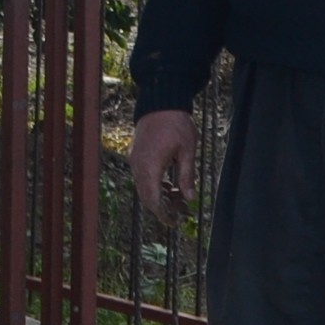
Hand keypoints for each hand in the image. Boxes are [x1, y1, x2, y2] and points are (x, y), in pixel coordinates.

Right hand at [130, 109, 196, 224]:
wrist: (160, 101)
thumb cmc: (176, 124)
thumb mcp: (187, 150)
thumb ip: (187, 176)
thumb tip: (189, 198)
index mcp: (150, 166)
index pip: (153, 199)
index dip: (163, 214)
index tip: (174, 223)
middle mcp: (138, 166)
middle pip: (147, 196)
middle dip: (163, 208)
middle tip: (181, 214)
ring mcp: (135, 160)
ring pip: (145, 187)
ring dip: (160, 197)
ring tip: (180, 200)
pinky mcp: (137, 154)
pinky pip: (143, 177)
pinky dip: (156, 185)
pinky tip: (171, 185)